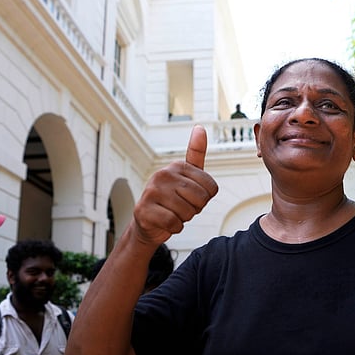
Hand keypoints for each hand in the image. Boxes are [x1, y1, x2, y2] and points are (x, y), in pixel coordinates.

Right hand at [130, 125, 218, 245]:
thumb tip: (199, 127)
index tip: (190, 198)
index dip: (204, 199)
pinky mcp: (144, 209)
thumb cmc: (171, 200)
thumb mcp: (186, 177)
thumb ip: (195, 154)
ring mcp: (151, 191)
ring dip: (183, 219)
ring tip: (171, 213)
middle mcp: (163, 174)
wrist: (147, 224)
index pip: (211, 187)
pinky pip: (173, 223)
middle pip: (200, 199)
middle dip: (194, 209)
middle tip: (180, 208)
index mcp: (177, 166)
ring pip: (187, 212)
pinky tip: (165, 222)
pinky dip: (174, 227)